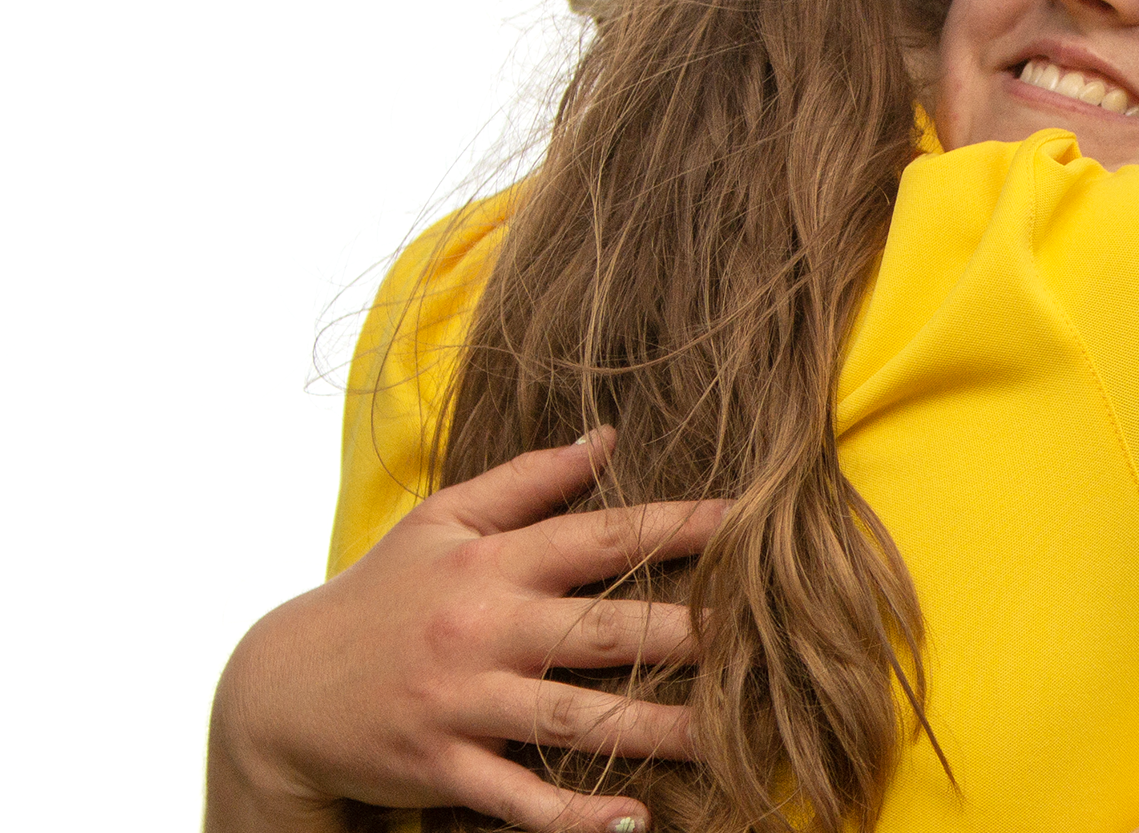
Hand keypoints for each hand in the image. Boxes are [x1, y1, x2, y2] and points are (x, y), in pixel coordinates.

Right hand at [205, 428, 724, 832]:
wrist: (280, 689)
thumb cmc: (379, 596)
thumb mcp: (440, 522)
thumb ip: (526, 480)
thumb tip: (606, 437)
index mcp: (491, 564)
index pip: (598, 537)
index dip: (675, 527)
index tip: (749, 523)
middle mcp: (483, 629)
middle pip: (601, 631)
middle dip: (684, 634)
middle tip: (764, 638)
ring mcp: (462, 703)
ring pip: (572, 719)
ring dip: (652, 731)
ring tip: (726, 739)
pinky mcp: (442, 767)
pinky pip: (515, 797)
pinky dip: (572, 815)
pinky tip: (632, 820)